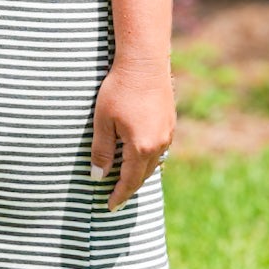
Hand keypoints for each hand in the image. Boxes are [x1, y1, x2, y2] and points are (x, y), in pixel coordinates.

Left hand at [90, 54, 174, 210]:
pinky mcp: (170, 122)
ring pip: (153, 163)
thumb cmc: (119, 89)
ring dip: (140, 174)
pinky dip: (148, 159)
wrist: (144, 62)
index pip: (129, 181)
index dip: (118, 195)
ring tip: (126, 180)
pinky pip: (159, 149)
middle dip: (129, 188)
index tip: (109, 207)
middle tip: (116, 198)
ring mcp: (167, 133)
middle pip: (143, 176)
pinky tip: (139, 156)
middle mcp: (159, 144)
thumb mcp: (103, 121)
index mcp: (141, 147)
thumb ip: (101, 151)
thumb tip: (98, 176)